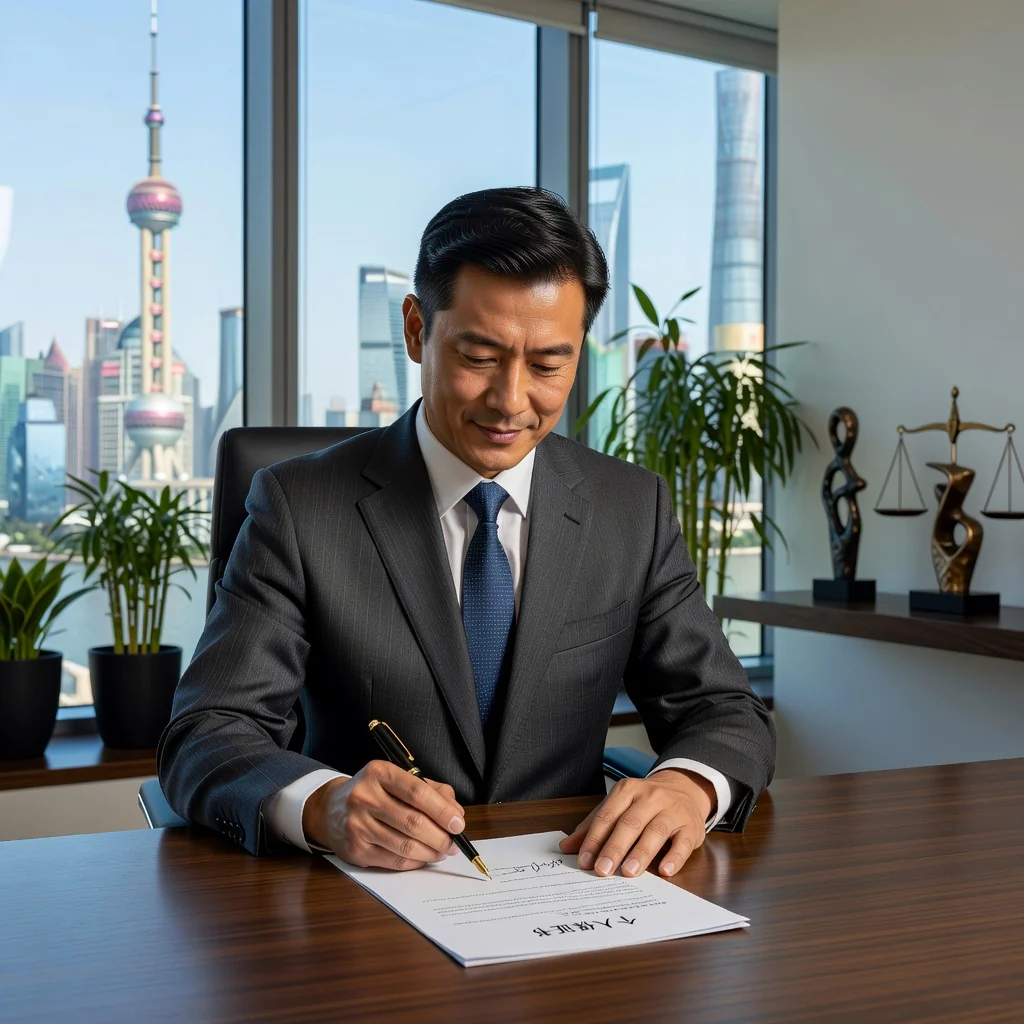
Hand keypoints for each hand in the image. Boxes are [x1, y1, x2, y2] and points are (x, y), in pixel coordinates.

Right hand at [302, 760, 465, 870]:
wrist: (330, 809)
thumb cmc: (374, 792)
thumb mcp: (398, 779)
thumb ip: (431, 791)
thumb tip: (456, 814)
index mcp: (379, 773)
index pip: (417, 792)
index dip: (442, 810)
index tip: (458, 823)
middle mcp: (364, 797)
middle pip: (413, 822)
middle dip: (441, 836)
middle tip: (454, 843)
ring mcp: (357, 825)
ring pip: (405, 845)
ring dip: (431, 852)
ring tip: (442, 851)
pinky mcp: (355, 850)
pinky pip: (394, 861)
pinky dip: (415, 862)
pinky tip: (424, 857)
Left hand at [558, 769, 714, 878]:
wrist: (685, 788)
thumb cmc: (646, 803)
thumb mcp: (619, 806)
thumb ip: (594, 825)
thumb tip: (567, 847)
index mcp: (627, 791)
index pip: (607, 815)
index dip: (595, 839)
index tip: (584, 861)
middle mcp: (650, 797)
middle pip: (629, 823)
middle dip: (614, 848)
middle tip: (602, 870)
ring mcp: (672, 811)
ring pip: (655, 831)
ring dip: (641, 853)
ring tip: (629, 872)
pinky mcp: (691, 826)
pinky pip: (683, 842)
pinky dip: (674, 857)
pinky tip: (665, 871)